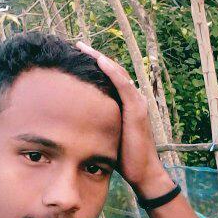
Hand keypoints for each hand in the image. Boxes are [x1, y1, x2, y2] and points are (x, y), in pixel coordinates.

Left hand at [74, 41, 167, 191]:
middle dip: (94, 56)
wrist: (143, 173)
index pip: (109, 77)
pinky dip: (112, 72)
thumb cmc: (124, 158)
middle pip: (112, 70)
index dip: (94, 64)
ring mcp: (137, 103)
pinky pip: (124, 86)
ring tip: (83, 47)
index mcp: (125, 103)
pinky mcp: (137, 110)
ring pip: (118, 73)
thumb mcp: (106, 135)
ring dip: (100, 58)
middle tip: (76, 45)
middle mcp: (133, 99)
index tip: (76, 55)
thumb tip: (74, 121)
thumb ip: (96, 123)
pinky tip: (100, 61)